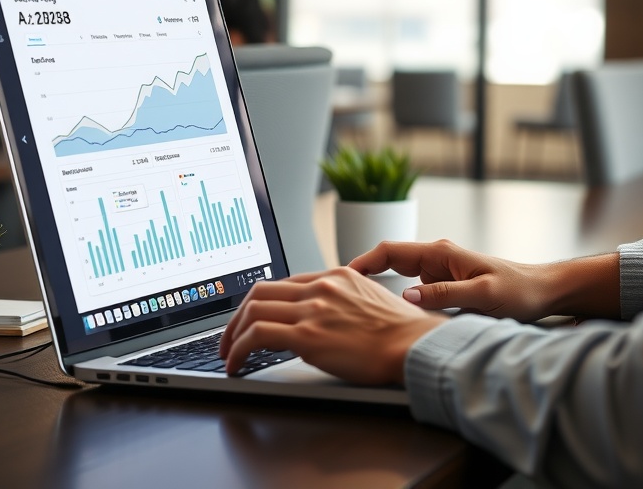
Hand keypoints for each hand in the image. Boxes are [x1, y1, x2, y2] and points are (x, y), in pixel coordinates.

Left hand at [219, 268, 446, 384]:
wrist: (413, 344)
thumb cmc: (402, 332)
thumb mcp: (371, 301)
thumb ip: (344, 302)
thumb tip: (327, 321)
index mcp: (336, 276)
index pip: (285, 283)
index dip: (263, 303)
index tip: (254, 320)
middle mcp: (321, 287)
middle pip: (261, 291)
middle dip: (238, 316)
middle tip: (231, 337)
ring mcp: (312, 309)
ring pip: (252, 310)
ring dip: (232, 334)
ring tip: (229, 354)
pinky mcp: (307, 335)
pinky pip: (256, 335)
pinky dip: (238, 350)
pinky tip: (236, 364)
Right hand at [349, 239, 554, 321]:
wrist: (543, 292)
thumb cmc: (519, 290)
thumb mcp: (482, 296)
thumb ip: (444, 295)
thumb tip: (405, 297)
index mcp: (441, 253)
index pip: (390, 250)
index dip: (362, 262)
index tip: (340, 277)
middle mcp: (437, 258)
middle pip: (389, 262)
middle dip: (363, 277)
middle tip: (340, 298)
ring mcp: (440, 272)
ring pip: (399, 279)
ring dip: (380, 292)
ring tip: (358, 312)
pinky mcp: (445, 287)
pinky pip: (414, 291)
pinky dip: (398, 302)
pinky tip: (389, 320)